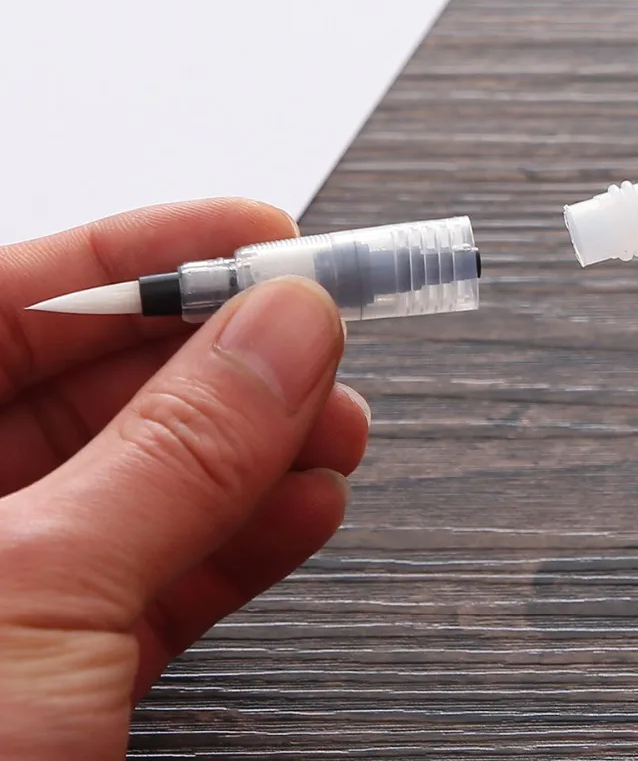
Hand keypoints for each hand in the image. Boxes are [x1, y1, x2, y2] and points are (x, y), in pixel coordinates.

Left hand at [0, 199, 369, 758]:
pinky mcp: (48, 674)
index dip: (146, 249)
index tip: (260, 234)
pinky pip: (157, 574)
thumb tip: (284, 331)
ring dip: (254, 449)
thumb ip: (177, 453)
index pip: (7, 297)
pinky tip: (303, 507)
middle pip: (88, 385)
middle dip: (222, 357)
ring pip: (138, 482)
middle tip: (321, 331)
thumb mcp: (33, 598)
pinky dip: (241, 541)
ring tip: (335, 422)